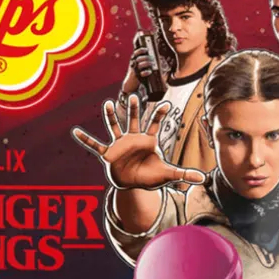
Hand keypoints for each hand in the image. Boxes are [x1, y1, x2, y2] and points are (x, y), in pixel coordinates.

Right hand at [72, 95, 205, 189]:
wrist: (132, 183)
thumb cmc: (149, 176)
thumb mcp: (167, 175)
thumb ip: (183, 175)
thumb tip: (203, 179)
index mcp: (147, 141)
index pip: (155, 124)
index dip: (160, 115)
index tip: (166, 104)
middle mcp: (132, 139)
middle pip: (134, 120)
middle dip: (134, 109)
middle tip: (135, 95)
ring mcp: (119, 145)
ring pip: (115, 127)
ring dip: (111, 116)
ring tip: (108, 103)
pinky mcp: (108, 153)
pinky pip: (95, 145)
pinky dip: (85, 139)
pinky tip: (75, 131)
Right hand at [121, 45, 157, 93]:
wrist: (130, 82)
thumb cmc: (136, 72)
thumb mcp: (137, 64)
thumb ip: (142, 60)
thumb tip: (151, 55)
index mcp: (133, 59)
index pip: (137, 52)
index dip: (142, 50)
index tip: (147, 50)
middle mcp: (133, 63)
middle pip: (140, 58)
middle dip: (148, 58)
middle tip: (153, 59)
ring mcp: (134, 70)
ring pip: (141, 64)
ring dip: (148, 63)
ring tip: (152, 64)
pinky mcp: (136, 76)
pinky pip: (142, 73)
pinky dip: (147, 72)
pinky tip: (150, 72)